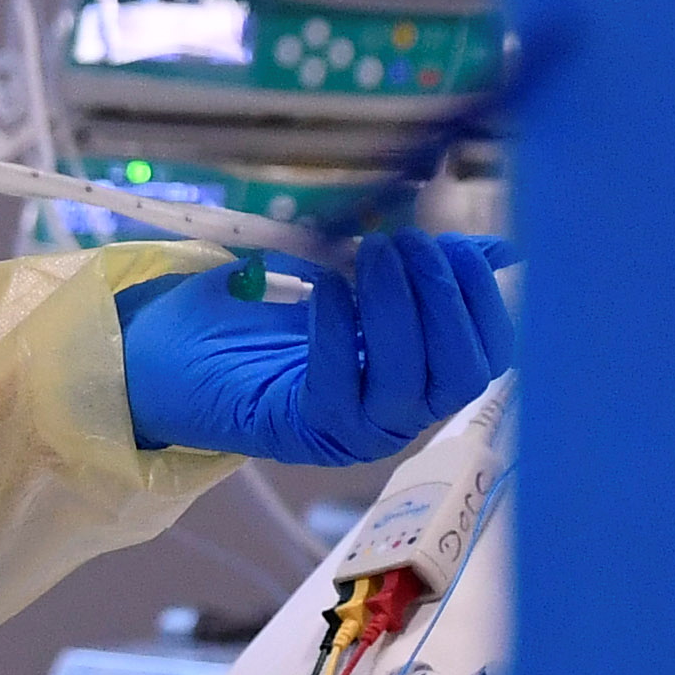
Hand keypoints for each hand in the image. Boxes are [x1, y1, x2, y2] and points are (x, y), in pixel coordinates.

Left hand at [112, 231, 512, 465]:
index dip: (484, 301)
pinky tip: (328, 288)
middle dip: (443, 301)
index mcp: (422, 377)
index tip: (460, 245)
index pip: (486, 357)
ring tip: (372, 251)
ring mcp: (352, 432)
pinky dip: (339, 335)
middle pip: (458, 375)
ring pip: (405, 387)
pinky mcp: (300, 433)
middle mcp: (398, 415)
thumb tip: (498, 248)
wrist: (176, 345)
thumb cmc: (268, 309)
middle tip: (407, 241)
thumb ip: (420, 266)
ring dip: (395, 311)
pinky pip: (337, 393)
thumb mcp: (355, 276)